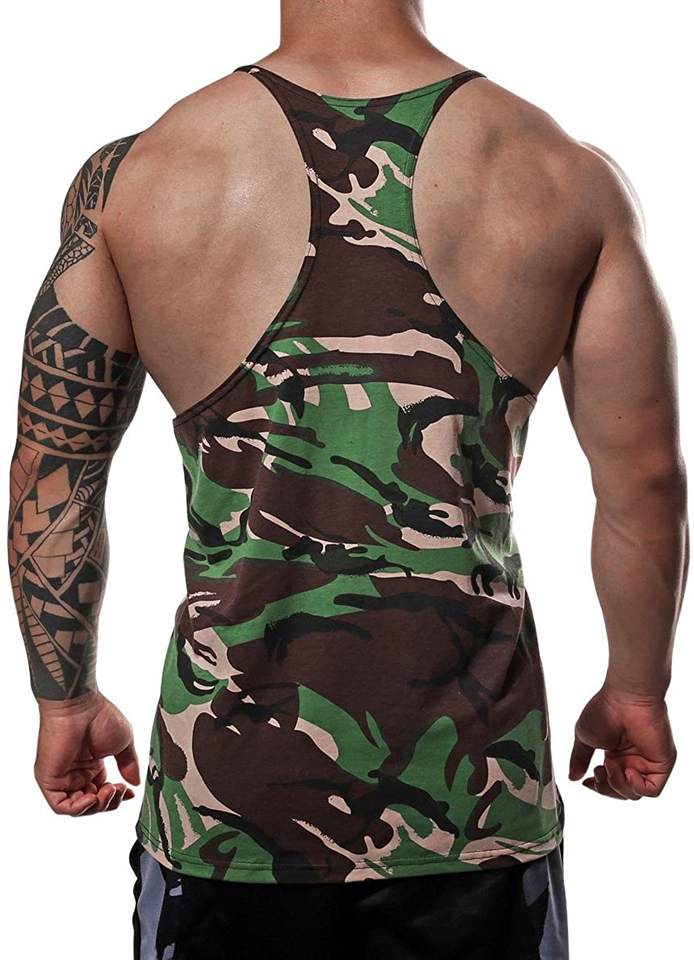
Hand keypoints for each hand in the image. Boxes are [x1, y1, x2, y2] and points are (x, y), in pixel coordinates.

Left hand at [34, 691, 139, 815]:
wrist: (79, 706)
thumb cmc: (99, 716)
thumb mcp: (123, 742)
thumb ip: (129, 764)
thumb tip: (135, 783)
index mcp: (91, 765)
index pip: (102, 792)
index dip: (117, 797)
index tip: (130, 792)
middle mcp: (75, 773)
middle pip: (92, 804)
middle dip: (109, 802)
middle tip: (119, 788)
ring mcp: (61, 777)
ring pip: (77, 808)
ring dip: (96, 806)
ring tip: (109, 790)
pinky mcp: (49, 780)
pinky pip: (61, 806)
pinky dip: (78, 808)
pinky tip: (92, 797)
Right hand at [569, 683, 676, 799]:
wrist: (626, 698)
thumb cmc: (605, 710)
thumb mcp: (584, 738)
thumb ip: (579, 759)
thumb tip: (572, 776)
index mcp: (616, 754)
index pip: (609, 782)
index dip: (598, 786)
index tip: (587, 782)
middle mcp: (632, 759)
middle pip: (621, 792)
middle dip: (605, 788)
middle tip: (598, 773)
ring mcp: (647, 762)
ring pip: (634, 793)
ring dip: (618, 785)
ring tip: (610, 765)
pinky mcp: (661, 764)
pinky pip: (652, 790)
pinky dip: (636, 787)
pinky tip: (627, 771)